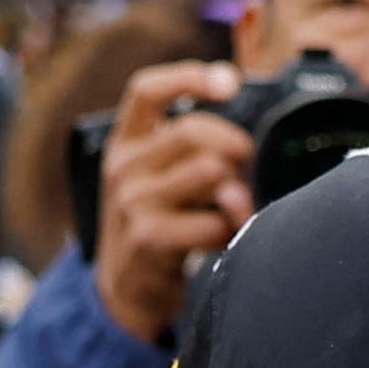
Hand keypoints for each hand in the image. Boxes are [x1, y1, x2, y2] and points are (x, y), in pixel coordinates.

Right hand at [91, 63, 256, 348]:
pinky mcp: (151, 238)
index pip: (146, 91)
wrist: (124, 290)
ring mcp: (134, 203)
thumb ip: (186, 148)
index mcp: (124, 144)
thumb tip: (238, 118)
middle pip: (195, 130)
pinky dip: (232, 230)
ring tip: (234, 209)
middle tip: (245, 167)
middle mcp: (123, 168)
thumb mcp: (151, 177)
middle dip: (235, 145)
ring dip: (237, 191)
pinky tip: (225, 238)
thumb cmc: (152, 224)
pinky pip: (214, 221)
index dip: (188, 77)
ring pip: (211, 171)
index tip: (228, 82)